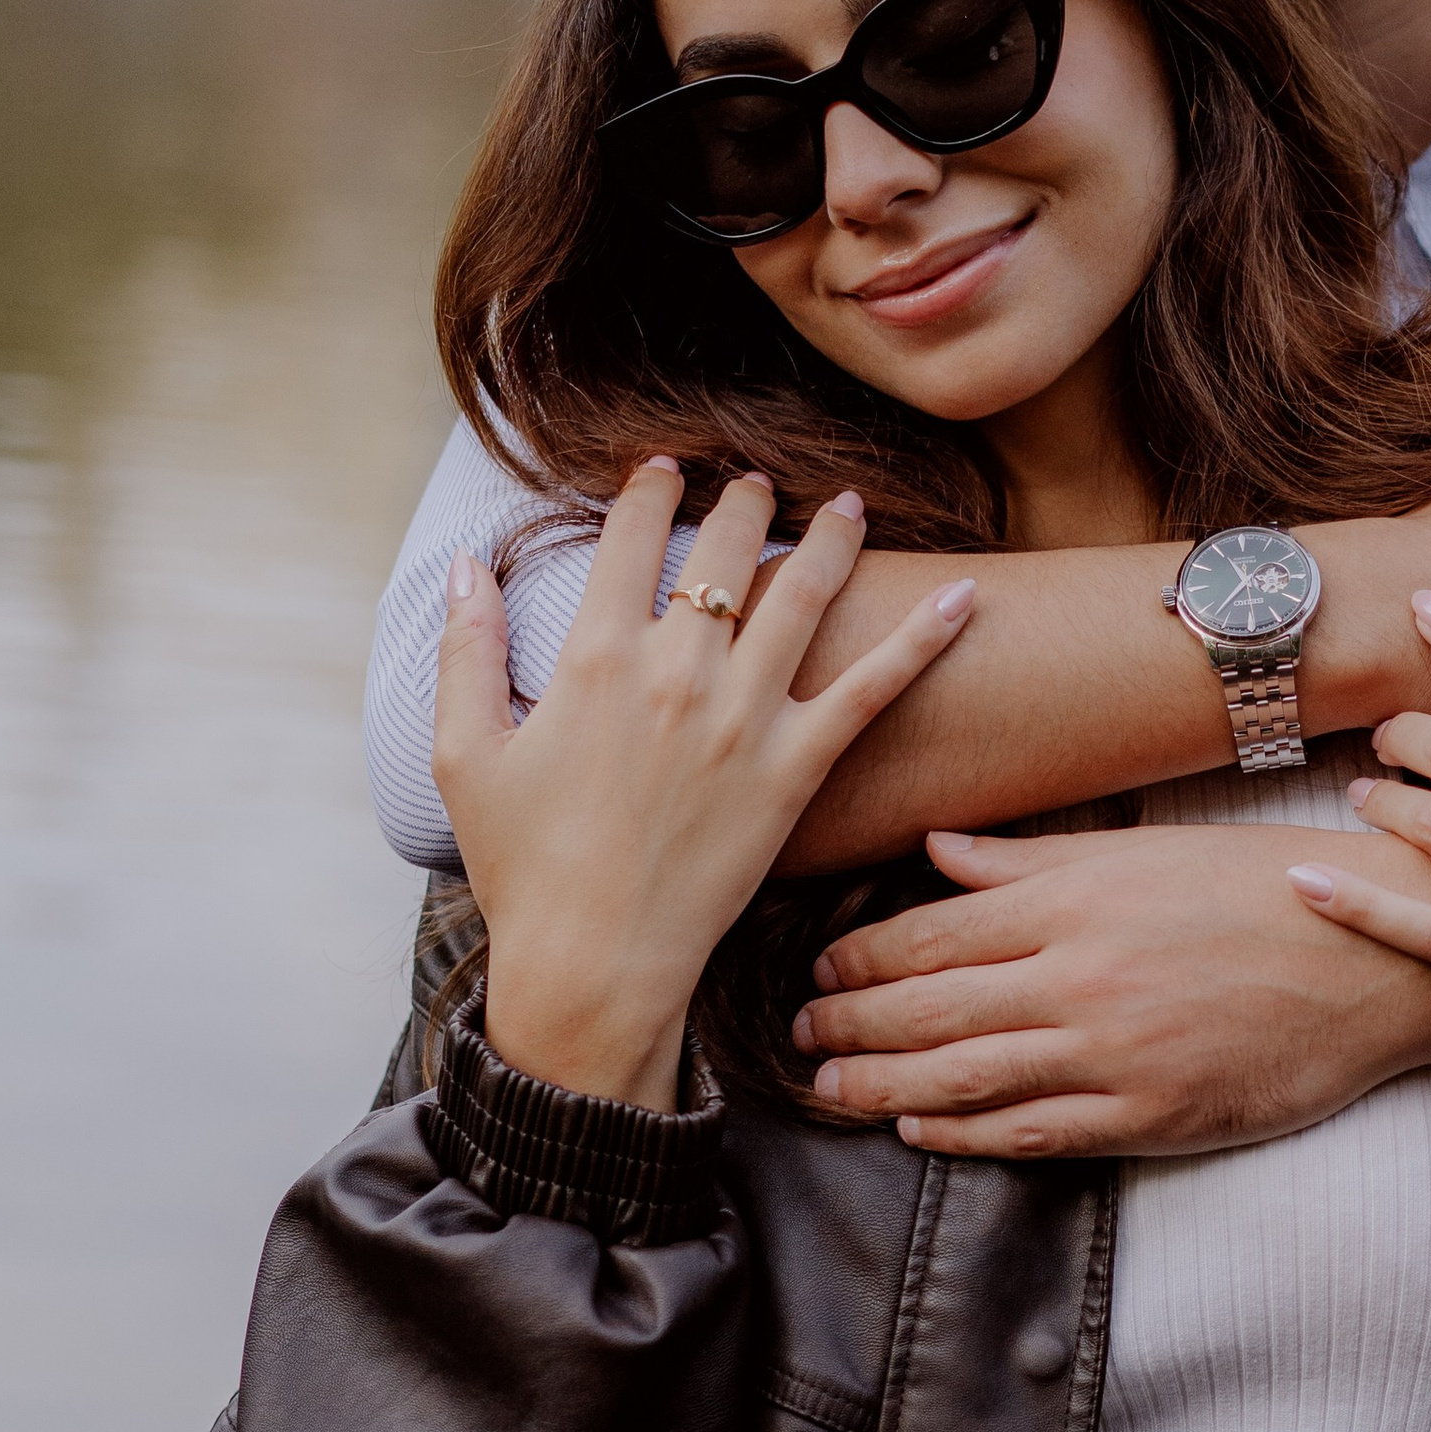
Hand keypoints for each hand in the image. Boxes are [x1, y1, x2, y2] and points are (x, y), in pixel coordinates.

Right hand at [434, 456, 975, 1108]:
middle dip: (742, 500)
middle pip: (724, 554)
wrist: (594, 961)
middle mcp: (677, 670)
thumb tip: (464, 565)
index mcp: (593, 657)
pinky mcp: (798, 768)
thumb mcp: (464, 754)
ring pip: (802, 597)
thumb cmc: (524, 867)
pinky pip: (874, 688)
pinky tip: (967, 597)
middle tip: (756, 480)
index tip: (664, 469)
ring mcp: (745, 717)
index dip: (652, 492)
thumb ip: (463, 650)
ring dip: (829, 538)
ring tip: (846, 503)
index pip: (633, 540)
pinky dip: (925, 639)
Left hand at [791, 816, 1430, 1157]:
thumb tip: (938, 850)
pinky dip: (961, 1133)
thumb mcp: (1142, 852)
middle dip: (848, 1022)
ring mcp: (1110, 1051)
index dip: (861, 957)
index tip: (817, 967)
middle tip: (796, 1034)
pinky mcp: (1147, 1112)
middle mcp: (1077, 976)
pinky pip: (1030, 1130)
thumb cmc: (1260, 888)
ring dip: (880, 1086)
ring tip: (828, 1088)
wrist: (1374, 956)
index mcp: (1072, 900)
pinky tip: (916, 1133)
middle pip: (927, 1009)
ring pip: (961, 1077)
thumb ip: (1032, 858)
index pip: (932, 932)